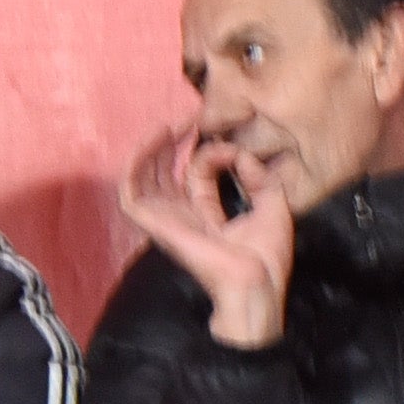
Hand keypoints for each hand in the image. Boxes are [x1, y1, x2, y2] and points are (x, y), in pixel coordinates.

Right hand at [113, 119, 300, 351]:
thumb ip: (259, 177)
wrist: (257, 285)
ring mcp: (167, 222)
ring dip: (149, 148)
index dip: (212, 151)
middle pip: (162, 172)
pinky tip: (152, 142)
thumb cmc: (265, 259)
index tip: (234, 145)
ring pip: (141, 179)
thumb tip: (243, 156)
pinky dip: (134, 166)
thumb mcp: (272, 206)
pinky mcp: (157, 227)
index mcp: (206, 216)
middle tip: (185, 118)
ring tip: (166, 125)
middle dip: (170, 143)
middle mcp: (182, 217)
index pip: (197, 173)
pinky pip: (131, 196)